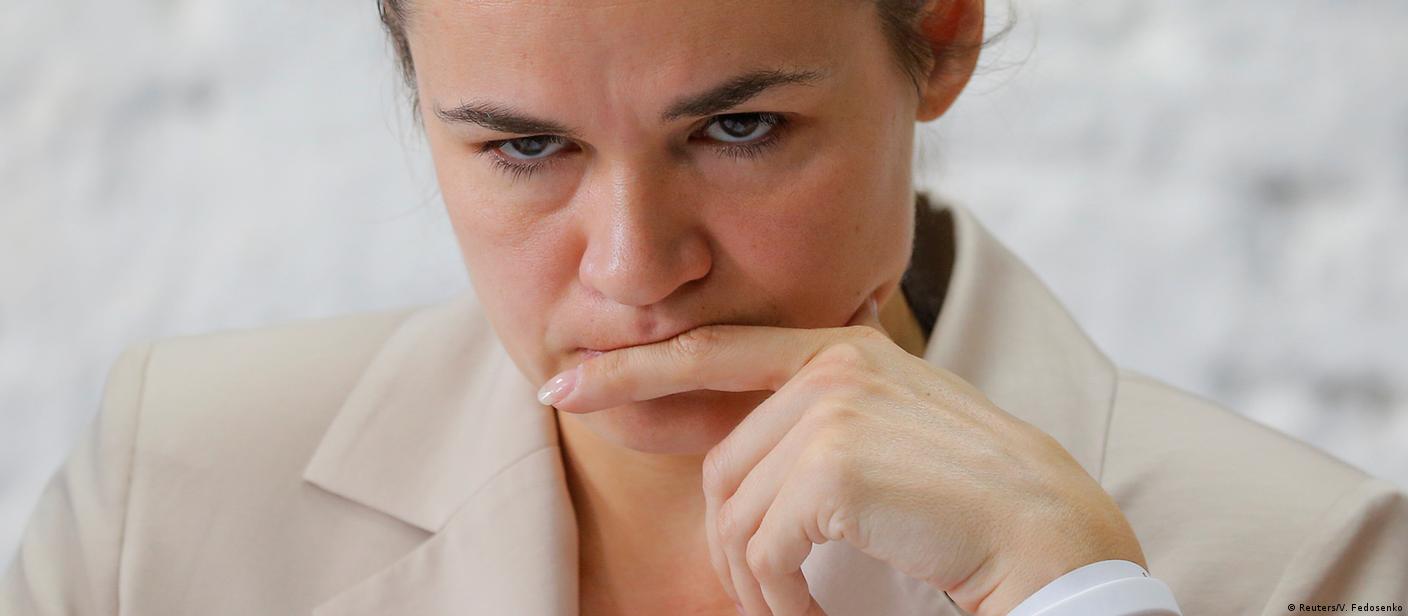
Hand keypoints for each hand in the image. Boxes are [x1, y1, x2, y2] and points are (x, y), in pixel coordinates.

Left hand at [543, 293, 1146, 615]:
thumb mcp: (885, 442)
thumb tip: (728, 470)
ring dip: (757, 583)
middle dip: (729, 546)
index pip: (713, 350)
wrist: (1051, 538)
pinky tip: (811, 614)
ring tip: (796, 612)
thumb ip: (810, 428)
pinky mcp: (833, 461)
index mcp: (844, 349)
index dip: (633, 369)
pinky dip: (778, 597)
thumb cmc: (970, 505)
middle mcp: (835, 363)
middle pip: (722, 465)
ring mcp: (833, 406)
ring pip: (735, 512)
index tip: (566, 386)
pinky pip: (762, 546)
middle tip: (768, 601)